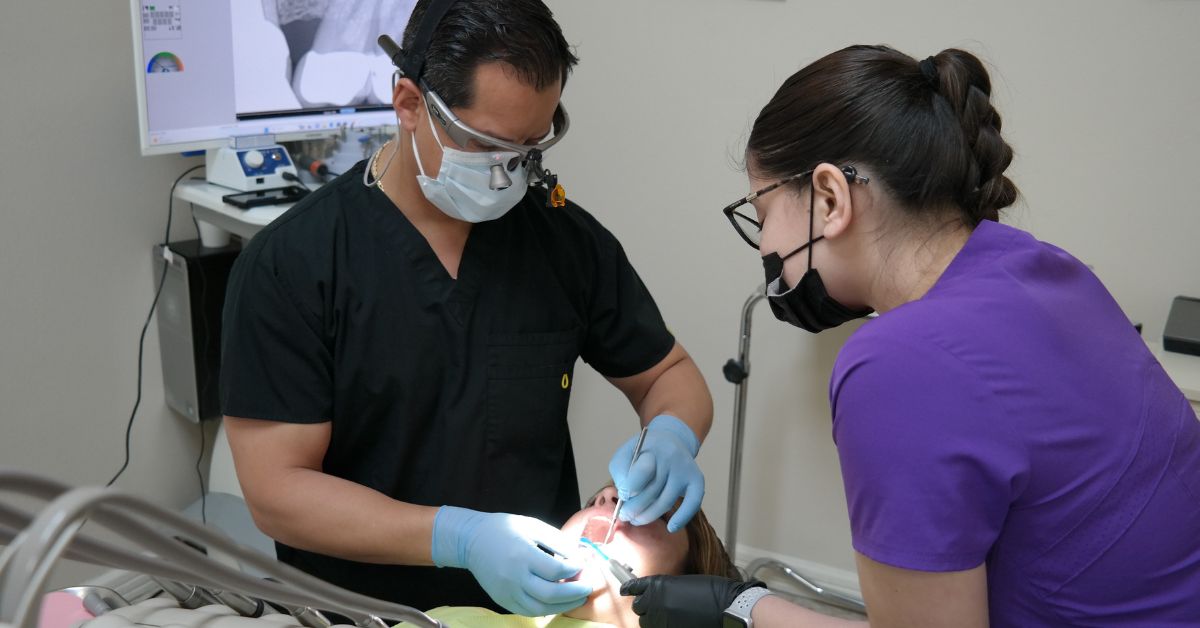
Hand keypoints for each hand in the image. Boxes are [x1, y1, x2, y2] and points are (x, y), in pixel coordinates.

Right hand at [431, 506, 592, 615]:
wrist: (471, 540)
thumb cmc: (504, 529)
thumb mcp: (533, 526)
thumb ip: (557, 541)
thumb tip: (579, 556)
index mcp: (523, 555)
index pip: (557, 570)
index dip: (575, 569)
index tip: (583, 565)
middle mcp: (514, 577)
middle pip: (552, 594)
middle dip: (575, 592)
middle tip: (588, 586)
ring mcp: (507, 592)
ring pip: (542, 608)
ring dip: (564, 606)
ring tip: (577, 597)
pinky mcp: (503, 600)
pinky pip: (529, 612)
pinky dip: (547, 609)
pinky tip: (558, 602)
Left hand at [608, 414, 703, 531]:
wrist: (669, 440)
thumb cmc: (643, 453)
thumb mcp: (625, 454)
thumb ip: (621, 471)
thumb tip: (625, 495)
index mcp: (652, 448)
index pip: (643, 471)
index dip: (630, 488)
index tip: (623, 496)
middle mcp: (671, 458)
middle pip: (653, 491)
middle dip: (635, 508)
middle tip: (625, 516)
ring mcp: (685, 470)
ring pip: (667, 501)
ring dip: (649, 516)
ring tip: (636, 520)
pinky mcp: (697, 480)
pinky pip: (693, 503)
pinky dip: (682, 518)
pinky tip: (670, 528)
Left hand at [620, 575, 766, 626]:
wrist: (728, 608)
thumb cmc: (712, 591)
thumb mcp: (684, 583)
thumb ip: (666, 589)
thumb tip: (657, 596)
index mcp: (659, 585)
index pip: (635, 587)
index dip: (630, 589)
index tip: (625, 590)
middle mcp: (655, 602)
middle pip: (638, 607)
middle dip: (644, 606)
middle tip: (653, 605)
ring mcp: (660, 620)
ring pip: (645, 622)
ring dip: (651, 619)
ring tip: (665, 616)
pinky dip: (661, 625)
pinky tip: (667, 621)